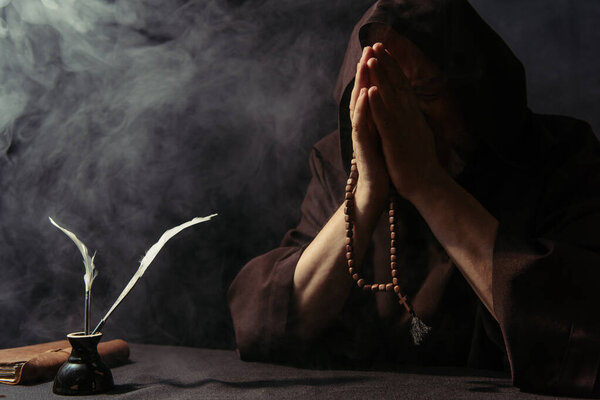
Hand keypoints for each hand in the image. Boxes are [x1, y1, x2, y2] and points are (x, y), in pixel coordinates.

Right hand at [349, 46, 388, 203]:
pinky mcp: (363, 147)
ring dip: (362, 83)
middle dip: (365, 71)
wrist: (377, 191)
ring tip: (365, 63)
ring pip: (359, 105)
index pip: (370, 93)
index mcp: (371, 122)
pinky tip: (367, 93)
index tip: (377, 52)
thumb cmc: (382, 164)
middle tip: (367, 49)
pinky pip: (362, 124)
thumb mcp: (384, 136)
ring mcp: (361, 136)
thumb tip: (387, 104)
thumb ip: (382, 119)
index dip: (372, 73)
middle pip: (362, 93)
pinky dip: (364, 107)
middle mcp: (363, 126)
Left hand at [366, 42, 445, 201]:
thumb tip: (410, 108)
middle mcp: (410, 117)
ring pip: (391, 98)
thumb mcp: (417, 134)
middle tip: (376, 44)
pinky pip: (385, 120)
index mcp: (413, 115)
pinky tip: (371, 91)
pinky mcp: (396, 141)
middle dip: (386, 64)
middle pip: (397, 85)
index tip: (384, 51)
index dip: (393, 68)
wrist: (428, 186)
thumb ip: (412, 119)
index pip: (402, 86)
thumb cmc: (419, 162)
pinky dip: (378, 104)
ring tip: (372, 59)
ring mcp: (403, 128)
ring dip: (381, 77)